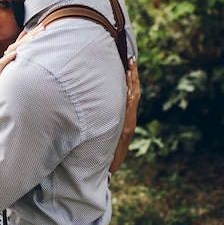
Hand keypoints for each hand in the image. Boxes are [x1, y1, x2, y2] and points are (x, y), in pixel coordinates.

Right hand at [0, 25, 45, 115]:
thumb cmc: (3, 104)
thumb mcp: (13, 88)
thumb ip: (20, 77)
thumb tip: (35, 73)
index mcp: (7, 68)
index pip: (18, 49)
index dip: (27, 38)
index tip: (39, 30)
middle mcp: (3, 68)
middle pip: (16, 47)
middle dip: (30, 37)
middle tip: (44, 27)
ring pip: (9, 54)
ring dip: (22, 45)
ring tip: (34, 37)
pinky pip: (1, 67)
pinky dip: (8, 60)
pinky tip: (16, 54)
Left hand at [109, 56, 140, 173]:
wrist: (110, 166)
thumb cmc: (102, 146)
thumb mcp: (104, 128)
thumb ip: (101, 116)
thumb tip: (89, 102)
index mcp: (125, 115)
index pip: (128, 92)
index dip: (129, 78)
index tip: (127, 62)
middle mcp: (129, 117)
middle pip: (133, 91)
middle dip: (132, 75)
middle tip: (129, 58)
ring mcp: (129, 122)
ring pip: (134, 98)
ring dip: (133, 82)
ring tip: (130, 67)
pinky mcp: (127, 128)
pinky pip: (130, 110)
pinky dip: (131, 98)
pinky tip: (130, 88)